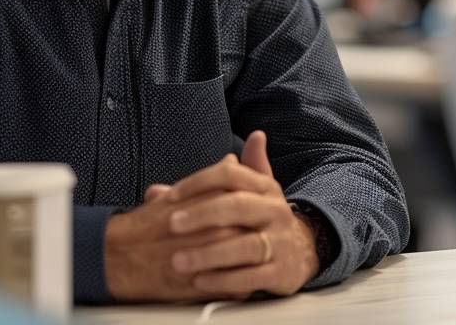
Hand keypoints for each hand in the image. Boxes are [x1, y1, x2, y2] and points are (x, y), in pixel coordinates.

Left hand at [105, 131, 319, 300]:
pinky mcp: (281, 271)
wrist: (300, 251)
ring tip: (179, 261)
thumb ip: (192, 201)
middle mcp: (276, 211)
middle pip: (239, 205)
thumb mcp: (242, 196)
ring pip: (246, 245)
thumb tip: (154, 190)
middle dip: (202, 214)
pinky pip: (252, 277)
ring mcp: (281, 241)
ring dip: (209, 253)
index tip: (172, 196)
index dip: (199, 182)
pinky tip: (200, 282)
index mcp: (265, 187)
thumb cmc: (259, 220)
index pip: (231, 174)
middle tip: (172, 224)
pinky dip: (224, 280)